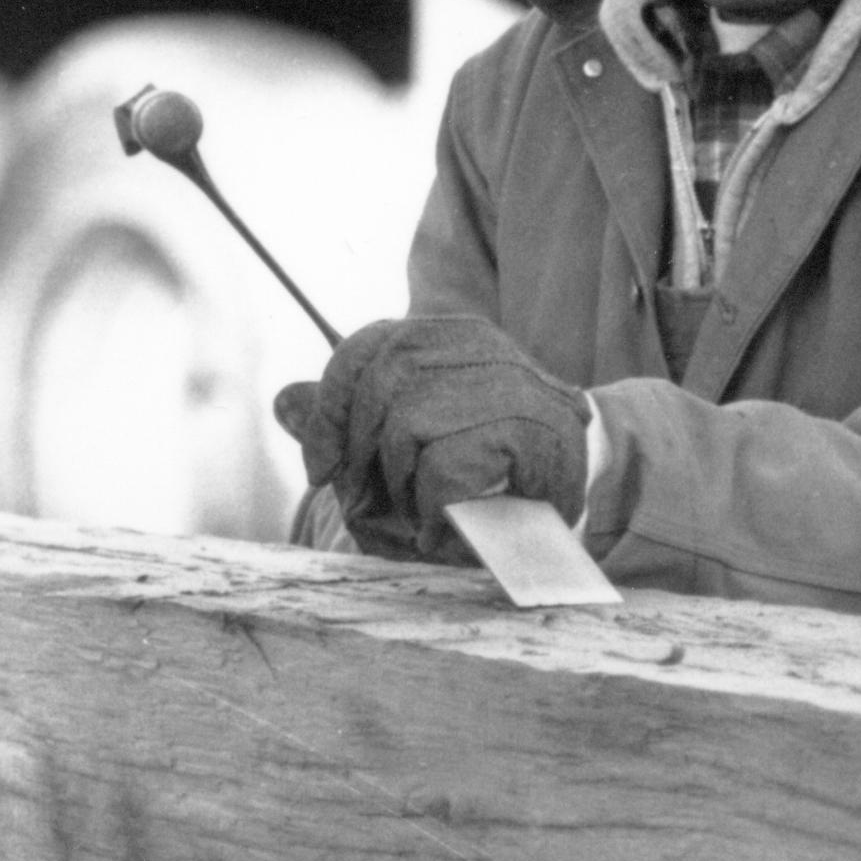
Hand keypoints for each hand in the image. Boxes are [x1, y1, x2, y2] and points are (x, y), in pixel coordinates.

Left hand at [273, 315, 588, 557]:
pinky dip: (433, 509)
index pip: (363, 351)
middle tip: (372, 502)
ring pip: (407, 428)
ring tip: (421, 513)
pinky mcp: (531, 431)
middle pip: (379, 387)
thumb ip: (350, 420)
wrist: (577, 495)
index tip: (323, 467)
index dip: (329, 412)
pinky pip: (444, 467)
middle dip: (360, 455)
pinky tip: (449, 524)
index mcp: (448, 335)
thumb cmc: (483, 471)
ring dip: (400, 488)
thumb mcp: (407, 442)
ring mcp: (510, 383)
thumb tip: (283, 400)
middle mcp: (481, 344)